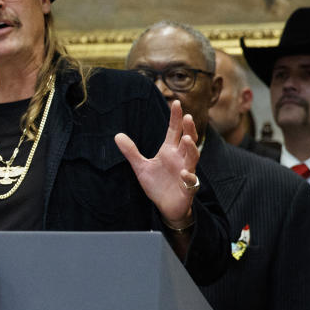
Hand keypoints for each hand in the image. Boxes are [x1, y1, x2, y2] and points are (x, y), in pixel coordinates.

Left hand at [114, 99, 199, 227]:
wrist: (165, 206)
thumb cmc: (157, 184)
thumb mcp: (141, 167)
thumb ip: (131, 152)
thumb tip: (117, 135)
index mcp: (170, 151)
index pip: (174, 131)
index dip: (175, 117)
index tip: (176, 102)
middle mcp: (180, 158)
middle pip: (188, 140)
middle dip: (189, 129)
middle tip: (188, 117)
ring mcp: (186, 172)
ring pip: (193, 157)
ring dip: (191, 148)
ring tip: (187, 139)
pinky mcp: (188, 187)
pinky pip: (191, 181)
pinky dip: (188, 177)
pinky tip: (183, 173)